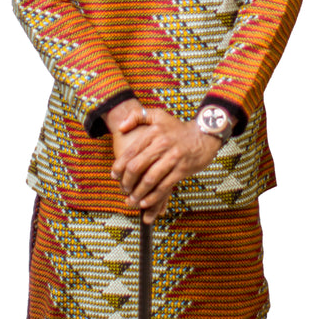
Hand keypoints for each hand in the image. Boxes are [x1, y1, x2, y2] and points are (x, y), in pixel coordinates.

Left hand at [111, 108, 221, 223]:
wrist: (204, 134)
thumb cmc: (178, 128)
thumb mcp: (158, 115)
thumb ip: (137, 116)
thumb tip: (120, 127)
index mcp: (153, 133)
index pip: (131, 152)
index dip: (119, 166)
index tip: (114, 175)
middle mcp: (161, 145)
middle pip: (137, 167)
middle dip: (126, 181)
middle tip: (123, 189)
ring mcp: (172, 158)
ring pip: (149, 179)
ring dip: (138, 193)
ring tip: (131, 200)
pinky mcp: (182, 170)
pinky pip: (164, 187)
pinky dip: (153, 197)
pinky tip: (145, 203)